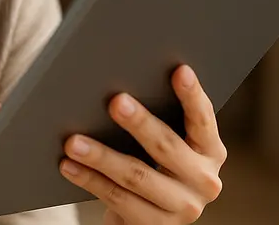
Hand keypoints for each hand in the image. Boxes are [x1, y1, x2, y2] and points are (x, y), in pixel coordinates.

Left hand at [59, 65, 226, 224]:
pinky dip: (89, 180)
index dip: (192, 95)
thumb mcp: (165, 146)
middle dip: (139, 123)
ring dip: (101, 156)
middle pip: (166, 147)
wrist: (149, 217)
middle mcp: (204, 181)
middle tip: (115, 101)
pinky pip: (117, 199)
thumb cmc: (154, 165)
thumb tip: (117, 84)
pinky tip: (68, 165)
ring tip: (74, 141)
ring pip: (136, 176)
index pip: (203, 120)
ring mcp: (182, 207)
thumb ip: (158, 119)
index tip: (179, 70)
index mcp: (210, 152)